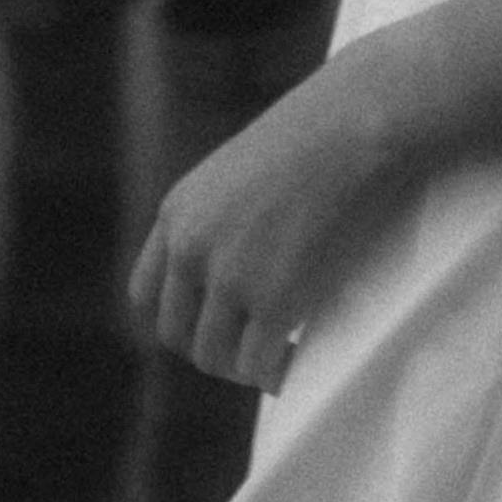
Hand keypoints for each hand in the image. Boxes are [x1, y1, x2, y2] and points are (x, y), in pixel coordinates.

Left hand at [128, 55, 399, 390]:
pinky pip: (257, 365)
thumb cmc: (317, 134)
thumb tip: (240, 257)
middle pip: (175, 333)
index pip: (145, 295)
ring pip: (214, 357)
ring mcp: (228, 278)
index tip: (209, 325)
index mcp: (177, 213)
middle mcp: (190, 248)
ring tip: (273, 362)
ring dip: (242, 368)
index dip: (176, 318)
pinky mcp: (273, 301)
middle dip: (211, 349)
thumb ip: (222, 216)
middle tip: (249, 349)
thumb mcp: (241, 170)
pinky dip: (273, 376)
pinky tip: (291, 366)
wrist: (355, 124)